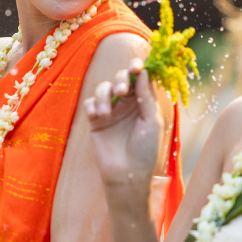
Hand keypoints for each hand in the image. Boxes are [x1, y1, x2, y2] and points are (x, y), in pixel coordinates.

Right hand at [84, 61, 164, 198]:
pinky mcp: (95, 120)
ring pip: (103, 88)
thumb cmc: (145, 150)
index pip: (139, 79)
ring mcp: (110, 111)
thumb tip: (143, 72)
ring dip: (104, 95)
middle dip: (120, 79)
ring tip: (105, 112)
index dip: (137, 69)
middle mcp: (127, 104)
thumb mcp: (152, 122)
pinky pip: (90, 103)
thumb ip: (146, 97)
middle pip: (121, 78)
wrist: (127, 174)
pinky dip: (92, 105)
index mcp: (143, 103)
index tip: (136, 66)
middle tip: (122, 90)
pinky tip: (98, 115)